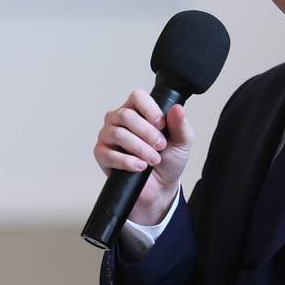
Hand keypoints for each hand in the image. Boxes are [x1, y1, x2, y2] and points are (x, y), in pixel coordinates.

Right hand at [94, 89, 194, 224]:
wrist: (161, 188)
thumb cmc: (169, 159)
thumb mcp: (182, 142)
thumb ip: (180, 125)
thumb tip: (177, 108)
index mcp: (138, 110)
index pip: (137, 96)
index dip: (150, 109)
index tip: (162, 125)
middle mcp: (119, 119)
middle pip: (126, 115)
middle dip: (147, 133)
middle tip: (161, 146)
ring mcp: (108, 136)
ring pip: (118, 134)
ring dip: (140, 148)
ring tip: (153, 159)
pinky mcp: (102, 154)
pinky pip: (109, 154)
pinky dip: (127, 161)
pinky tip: (140, 166)